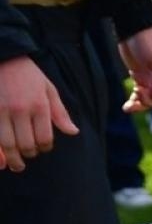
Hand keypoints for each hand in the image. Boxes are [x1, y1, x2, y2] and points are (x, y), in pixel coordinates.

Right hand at [0, 55, 77, 171]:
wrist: (5, 59)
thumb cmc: (30, 76)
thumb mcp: (49, 90)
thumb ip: (60, 113)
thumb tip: (73, 132)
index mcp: (39, 105)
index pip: (44, 137)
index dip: (45, 147)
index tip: (44, 148)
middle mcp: (20, 110)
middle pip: (25, 144)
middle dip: (29, 155)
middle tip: (29, 157)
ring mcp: (1, 112)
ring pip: (7, 145)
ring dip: (12, 159)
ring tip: (16, 165)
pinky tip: (1, 161)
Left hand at [118, 28, 151, 113]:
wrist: (131, 33)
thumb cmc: (146, 44)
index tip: (148, 90)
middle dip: (148, 101)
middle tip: (138, 91)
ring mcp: (151, 80)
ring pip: (149, 100)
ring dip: (140, 105)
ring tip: (128, 106)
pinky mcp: (140, 79)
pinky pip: (140, 96)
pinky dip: (134, 102)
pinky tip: (126, 106)